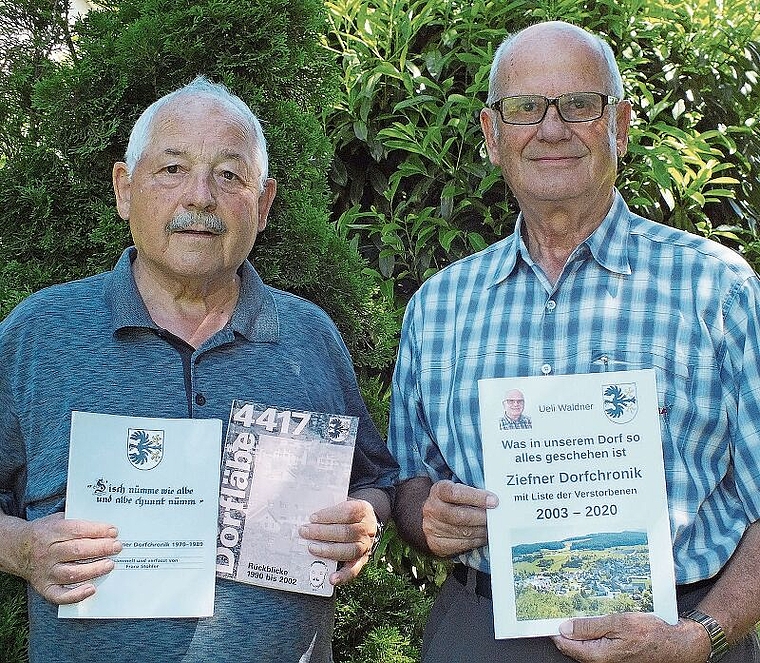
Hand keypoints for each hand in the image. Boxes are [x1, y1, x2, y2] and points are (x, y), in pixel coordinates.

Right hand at [15, 512, 121, 604]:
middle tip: (117, 547)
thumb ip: (78, 519)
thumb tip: (106, 522)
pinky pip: (59, 595)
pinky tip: (91, 589)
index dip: (97, 530)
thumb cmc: (46, 532)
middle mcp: (47, 552)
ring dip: (93, 570)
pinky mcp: (44, 587)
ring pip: (71, 573)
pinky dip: (76, 595)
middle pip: (76, 551)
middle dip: (100, 549)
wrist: (17, 548)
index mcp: (51, 531)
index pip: (77, 530)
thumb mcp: (58, 519)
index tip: (113, 531)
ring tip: (110, 564)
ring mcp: (45, 571)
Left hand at [299, 498, 377, 585]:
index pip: (348, 512)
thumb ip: (329, 505)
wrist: (366, 521)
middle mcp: (367, 529)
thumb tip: (306, 511)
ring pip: (349, 550)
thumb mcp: (343, 502)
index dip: (329, 515)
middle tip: (305, 532)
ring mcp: (366, 546)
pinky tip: (331, 578)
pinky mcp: (362, 560)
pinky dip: (343, 576)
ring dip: (328, 551)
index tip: (312, 517)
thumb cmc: (348, 512)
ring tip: (312, 548)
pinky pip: (354, 570)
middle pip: (346, 532)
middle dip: (322, 532)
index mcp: (363, 510)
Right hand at [421, 479, 497, 556]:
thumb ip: (472, 491)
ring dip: (482, 530)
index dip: (476, 497)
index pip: (456, 493)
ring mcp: (433, 528)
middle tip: (497, 517)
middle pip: (461, 516)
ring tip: (493, 527)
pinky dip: (477, 541)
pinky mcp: (438, 545)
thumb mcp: (456, 489)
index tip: (494, 501)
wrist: (429, 518)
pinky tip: (483, 535)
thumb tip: (493, 498)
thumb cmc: (449, 502)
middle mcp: (433, 509)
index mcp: (438, 491)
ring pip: (464, 532)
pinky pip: (463, 545)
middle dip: (482, 517)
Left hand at [551, 612, 709, 662]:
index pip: (566, 645)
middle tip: (563, 607)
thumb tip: (565, 627)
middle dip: (568, 627)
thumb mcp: (619, 623)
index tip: (549, 614)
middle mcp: (602, 662)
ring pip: (586, 644)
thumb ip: (590, 626)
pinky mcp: (616, 657)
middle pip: (574, 646)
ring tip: (581, 610)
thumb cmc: (652, 634)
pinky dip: (594, 632)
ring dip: (582, 629)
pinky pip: (598, 644)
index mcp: (599, 656)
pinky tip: (597, 619)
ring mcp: (609, 660)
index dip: (556, 628)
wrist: (678, 645)